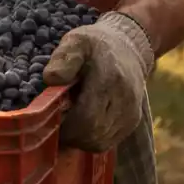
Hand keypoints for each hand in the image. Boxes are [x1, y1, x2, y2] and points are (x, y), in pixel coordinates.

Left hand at [44, 12, 155, 152]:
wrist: (129, 47)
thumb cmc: (96, 45)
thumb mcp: (76, 41)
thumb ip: (63, 58)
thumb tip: (51, 79)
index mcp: (108, 79)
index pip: (85, 118)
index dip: (65, 126)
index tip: (51, 119)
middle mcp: (124, 99)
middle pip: (92, 135)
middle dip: (70, 135)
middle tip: (57, 122)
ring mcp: (131, 113)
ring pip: (99, 143)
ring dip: (80, 139)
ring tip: (71, 121)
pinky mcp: (132, 122)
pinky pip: (108, 143)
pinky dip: (92, 139)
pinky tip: (84, 124)